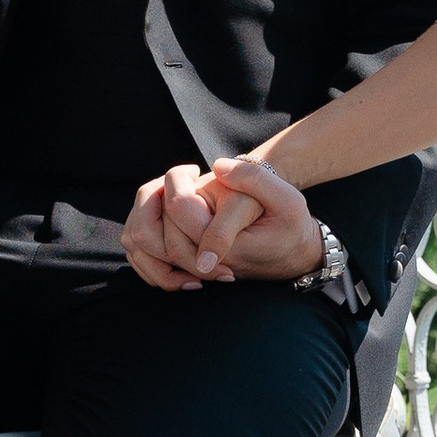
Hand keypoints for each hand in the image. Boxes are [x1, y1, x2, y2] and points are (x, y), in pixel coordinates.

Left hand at [122, 158, 324, 288]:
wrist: (293, 251)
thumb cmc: (290, 225)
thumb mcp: (287, 198)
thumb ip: (254, 180)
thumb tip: (217, 167)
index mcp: (228, 246)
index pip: (180, 209)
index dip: (178, 180)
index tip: (196, 169)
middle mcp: (204, 264)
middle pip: (154, 231)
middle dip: (160, 195)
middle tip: (184, 178)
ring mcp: (193, 269)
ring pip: (143, 247)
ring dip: (149, 214)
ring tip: (171, 193)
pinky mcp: (186, 269)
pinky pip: (147, 256)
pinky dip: (147, 230)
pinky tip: (168, 211)